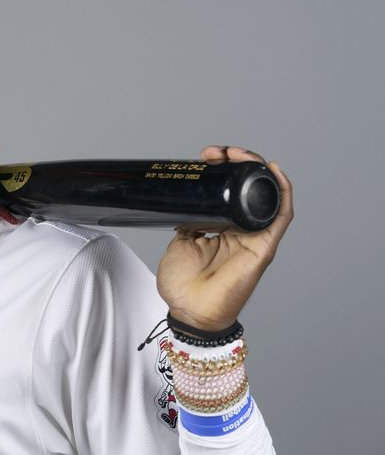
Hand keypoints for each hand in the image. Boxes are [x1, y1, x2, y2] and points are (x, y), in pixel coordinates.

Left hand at [156, 146, 293, 330]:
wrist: (189, 310)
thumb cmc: (184, 284)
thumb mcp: (181, 241)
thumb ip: (189, 222)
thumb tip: (185, 203)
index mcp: (222, 226)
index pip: (229, 189)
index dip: (221, 168)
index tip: (205, 156)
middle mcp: (241, 229)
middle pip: (248, 186)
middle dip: (235, 161)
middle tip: (216, 152)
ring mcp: (254, 236)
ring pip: (265, 193)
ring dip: (255, 167)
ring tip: (236, 154)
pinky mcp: (264, 246)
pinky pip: (281, 215)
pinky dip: (281, 190)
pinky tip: (273, 170)